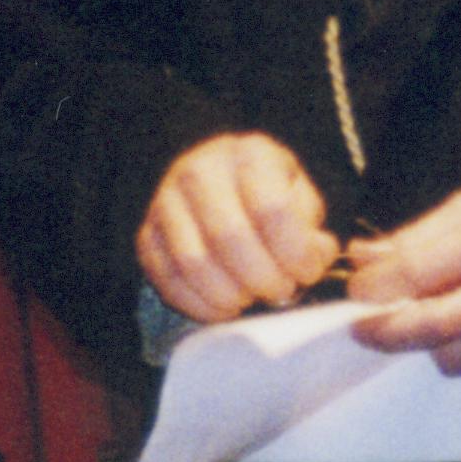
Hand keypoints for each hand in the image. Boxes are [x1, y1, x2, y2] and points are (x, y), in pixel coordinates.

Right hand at [138, 132, 338, 322]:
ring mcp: (166, 200)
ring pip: (194, 262)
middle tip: (279, 292)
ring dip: (229, 295)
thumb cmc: (266, 197)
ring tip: (250, 299)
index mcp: (249, 154)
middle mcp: (200, 170)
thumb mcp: (299, 199)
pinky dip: (198, 305)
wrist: (218, 186)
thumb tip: (314, 257)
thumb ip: (312, 231)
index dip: (294, 252)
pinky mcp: (146, 233)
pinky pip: (166, 278)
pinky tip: (223, 307)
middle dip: (262, 278)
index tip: (306, 273)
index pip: (271, 209)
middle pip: (229, 236)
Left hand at [346, 182, 460, 377]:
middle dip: (383, 332)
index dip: (374, 286)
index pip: (415, 272)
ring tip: (430, 320)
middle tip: (361, 327)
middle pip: (430, 328)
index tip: (356, 288)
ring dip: (429, 344)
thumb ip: (418, 234)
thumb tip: (364, 256)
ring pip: (453, 359)